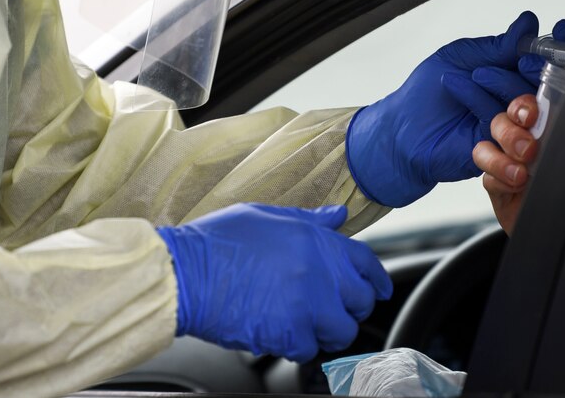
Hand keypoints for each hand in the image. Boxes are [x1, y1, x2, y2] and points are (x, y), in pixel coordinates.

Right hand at [156, 203, 392, 361]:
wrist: (186, 274)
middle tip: (329, 306)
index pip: (366, 263)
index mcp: (315, 240)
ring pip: (340, 331)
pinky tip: (276, 327)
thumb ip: (308, 219)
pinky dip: (296, 344)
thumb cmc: (217, 241)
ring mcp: (307, 306)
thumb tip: (338, 216)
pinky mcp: (290, 335)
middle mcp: (319, 273)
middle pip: (360, 301)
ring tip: (303, 321)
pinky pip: (309, 349)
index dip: (377, 279)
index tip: (378, 289)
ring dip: (326, 329)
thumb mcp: (265, 216)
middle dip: (349, 306)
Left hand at [345, 12, 564, 207]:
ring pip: (532, 108)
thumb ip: (497, 46)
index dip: (560, 44)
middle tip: (524, 62)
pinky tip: (460, 91)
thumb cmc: (426, 94)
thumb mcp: (459, 58)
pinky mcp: (501, 149)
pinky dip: (484, 106)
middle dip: (537, 70)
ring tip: (477, 76)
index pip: (544, 60)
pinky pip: (507, 130)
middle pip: (546, 85)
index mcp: (509, 75)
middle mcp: (515, 100)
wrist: (401, 131)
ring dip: (507, 89)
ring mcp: (511, 126)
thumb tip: (527, 24)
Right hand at [473, 95, 538, 233]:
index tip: (530, 116)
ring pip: (485, 148)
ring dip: (499, 160)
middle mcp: (519, 142)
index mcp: (541, 129)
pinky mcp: (496, 186)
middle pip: (500, 123)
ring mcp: (505, 163)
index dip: (522, 106)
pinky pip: (486, 177)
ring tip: (519, 175)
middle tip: (528, 150)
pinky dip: (500, 180)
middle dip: (510, 133)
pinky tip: (515, 188)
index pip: (523, 107)